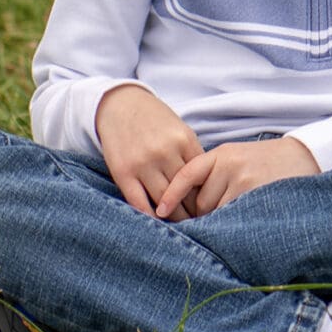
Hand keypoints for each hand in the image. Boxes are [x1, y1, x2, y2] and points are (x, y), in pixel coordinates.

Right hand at [96, 84, 202, 215]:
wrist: (120, 105)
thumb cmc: (155, 120)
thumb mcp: (179, 129)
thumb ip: (192, 154)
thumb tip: (208, 186)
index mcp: (184, 140)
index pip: (202, 177)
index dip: (208, 196)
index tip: (212, 209)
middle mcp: (164, 152)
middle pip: (185, 192)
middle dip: (194, 211)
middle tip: (200, 225)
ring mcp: (143, 163)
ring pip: (164, 200)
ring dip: (174, 217)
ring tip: (181, 226)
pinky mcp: (123, 172)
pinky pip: (138, 201)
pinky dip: (149, 216)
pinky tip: (157, 223)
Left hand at [157, 137, 319, 218]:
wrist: (304, 157)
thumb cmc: (266, 164)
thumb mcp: (237, 158)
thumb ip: (214, 175)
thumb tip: (186, 206)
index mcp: (222, 153)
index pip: (187, 174)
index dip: (171, 194)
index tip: (160, 212)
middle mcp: (229, 164)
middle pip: (199, 201)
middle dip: (204, 213)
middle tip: (220, 216)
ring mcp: (242, 179)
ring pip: (214, 212)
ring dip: (219, 220)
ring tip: (237, 215)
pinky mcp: (254, 194)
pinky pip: (230, 218)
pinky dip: (232, 224)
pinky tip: (242, 223)